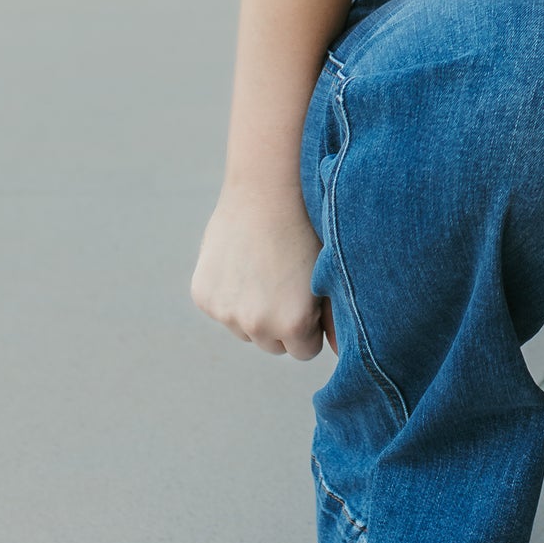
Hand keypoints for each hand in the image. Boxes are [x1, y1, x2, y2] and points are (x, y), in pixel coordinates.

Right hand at [191, 187, 328, 359]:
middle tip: (287, 282)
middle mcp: (257, 325)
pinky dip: (230, 293)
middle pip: (272, 344)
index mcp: (293, 324)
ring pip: (245, 328)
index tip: (308, 298)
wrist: (267, 190)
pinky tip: (243, 261)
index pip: (304, 350)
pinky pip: (222, 308)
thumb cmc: (309, 227)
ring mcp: (226, 312)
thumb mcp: (328, 274)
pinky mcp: (203, 297)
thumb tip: (340, 352)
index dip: (309, 323)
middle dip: (281, 322)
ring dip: (254, 310)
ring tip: (266, 268)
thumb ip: (335, 318)